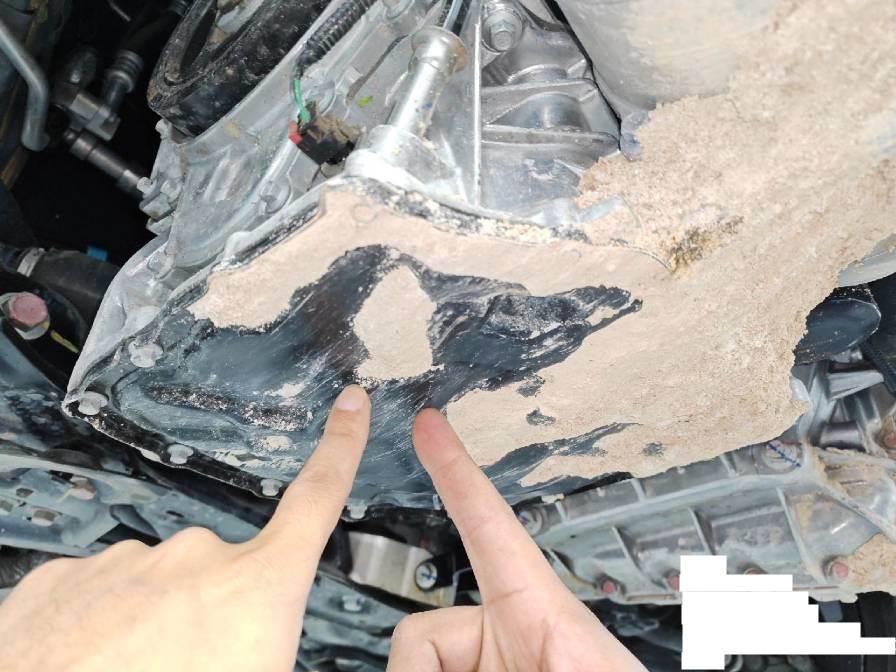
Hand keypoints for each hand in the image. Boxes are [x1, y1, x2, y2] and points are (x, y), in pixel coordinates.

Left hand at [0, 385, 370, 671]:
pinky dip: (103, 626)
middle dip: (216, 613)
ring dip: (155, 626)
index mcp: (255, 588)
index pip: (317, 499)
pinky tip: (92, 665)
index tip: (351, 406)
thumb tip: (267, 637)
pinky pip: (104, 593)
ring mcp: (126, 561)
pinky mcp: (67, 576)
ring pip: (159, 586)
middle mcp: (195, 558)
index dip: (341, 447)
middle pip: (226, 572)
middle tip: (197, 666)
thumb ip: (273, 642)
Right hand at [387, 409, 644, 671]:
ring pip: (414, 662)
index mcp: (543, 612)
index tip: (431, 423)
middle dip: (417, 670)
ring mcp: (490, 661)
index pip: (488, 521)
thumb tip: (420, 653)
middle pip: (419, 631)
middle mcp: (508, 633)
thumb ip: (510, 639)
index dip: (455, 467)